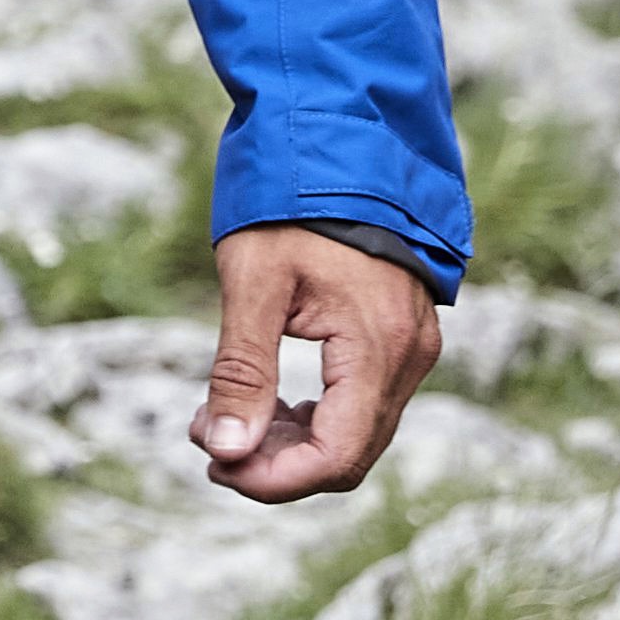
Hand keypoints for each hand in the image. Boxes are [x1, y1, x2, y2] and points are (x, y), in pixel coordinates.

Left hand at [190, 222, 440, 502]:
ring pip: (357, 435)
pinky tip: (270, 401)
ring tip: (224, 417)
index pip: (336, 457)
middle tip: (206, 436)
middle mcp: (409, 357)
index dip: (273, 480)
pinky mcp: (403, 339)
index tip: (214, 465)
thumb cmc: (291, 203)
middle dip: (274, 464)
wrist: (339, 138)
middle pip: (349, 456)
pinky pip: (365, 406)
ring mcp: (413, 348)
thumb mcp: (252, 283)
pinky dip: (316, 417)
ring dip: (292, 443)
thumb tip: (224, 451)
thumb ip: (241, 372)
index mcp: (377, 346)